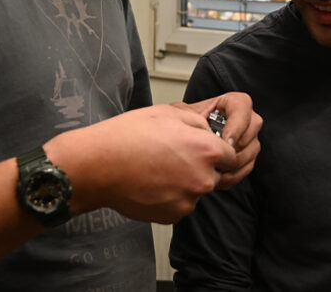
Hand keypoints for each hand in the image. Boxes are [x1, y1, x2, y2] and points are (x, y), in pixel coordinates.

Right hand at [44, 104, 234, 223]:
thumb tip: (210, 130)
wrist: (98, 166)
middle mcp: (203, 179)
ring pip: (195, 190)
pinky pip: (179, 204)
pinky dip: (169, 196)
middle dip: (199, 166)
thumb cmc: (128, 136)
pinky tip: (150, 182)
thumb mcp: (168, 113)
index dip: (217, 149)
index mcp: (207, 150)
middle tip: (171, 156)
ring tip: (156, 168)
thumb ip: (199, 122)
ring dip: (184, 182)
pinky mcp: (173, 216)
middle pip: (214, 174)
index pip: (232, 154)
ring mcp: (188, 201)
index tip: (201, 148)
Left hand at [174, 92, 261, 188]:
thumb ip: (189, 115)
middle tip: (217, 157)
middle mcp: (245, 118)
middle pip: (250, 131)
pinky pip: (247, 167)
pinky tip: (218, 175)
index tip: (224, 141)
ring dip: (233, 163)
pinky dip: (233, 174)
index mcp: (231, 103)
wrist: (185, 141)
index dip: (236, 126)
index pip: (242, 107)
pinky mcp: (248, 155)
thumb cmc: (185, 124)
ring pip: (251, 151)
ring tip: (214, 168)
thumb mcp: (183, 114)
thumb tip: (201, 126)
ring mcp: (249, 138)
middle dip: (233, 148)